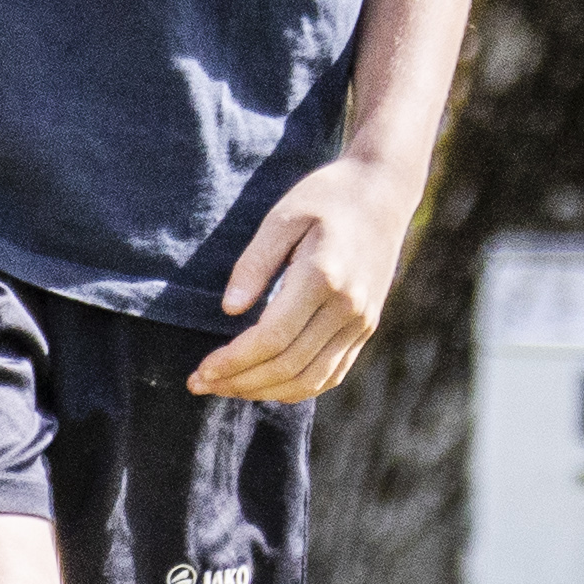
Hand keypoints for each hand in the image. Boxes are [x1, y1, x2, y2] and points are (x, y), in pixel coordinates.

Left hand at [186, 153, 413, 404]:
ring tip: (226, 389)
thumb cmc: (325, 197)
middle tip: (199, 385)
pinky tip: (265, 387)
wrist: (383, 191)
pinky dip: (298, 389)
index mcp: (322, 277)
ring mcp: (362, 320)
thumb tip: (229, 310)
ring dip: (264, 392)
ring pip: (312, 378)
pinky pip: (333, 373)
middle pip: (289, 364)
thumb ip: (254, 263)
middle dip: (240, 382)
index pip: (272, 338)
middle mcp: (348, 306)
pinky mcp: (367, 326)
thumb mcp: (282, 217)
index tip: (200, 371)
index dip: (233, 361)